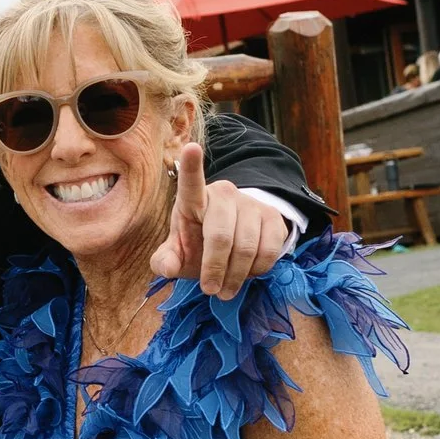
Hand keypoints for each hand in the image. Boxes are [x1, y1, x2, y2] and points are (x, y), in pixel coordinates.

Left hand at [150, 148, 292, 299]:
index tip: (190, 147)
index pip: (191, 182)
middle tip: (211, 290)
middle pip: (221, 236)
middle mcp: (224, 194)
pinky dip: (256, 271)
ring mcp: (250, 203)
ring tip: (225, 290)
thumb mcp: (177, 253)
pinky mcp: (273, 217)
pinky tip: (247, 273)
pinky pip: (269, 251)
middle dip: (215, 269)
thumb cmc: (197, 243)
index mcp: (193, 200)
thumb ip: (165, 261)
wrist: (232, 240)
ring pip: (246, 247)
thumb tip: (167, 268)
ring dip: (236, 277)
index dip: (191, 166)